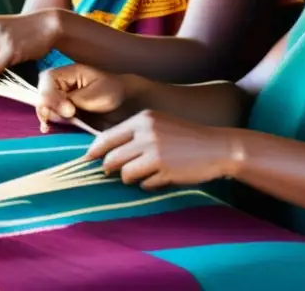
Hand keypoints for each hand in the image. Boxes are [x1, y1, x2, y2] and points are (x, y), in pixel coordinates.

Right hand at [36, 64, 128, 132]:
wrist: (125, 104)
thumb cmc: (113, 93)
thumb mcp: (95, 95)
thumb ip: (72, 101)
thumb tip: (53, 110)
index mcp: (68, 73)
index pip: (48, 80)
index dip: (51, 95)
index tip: (68, 111)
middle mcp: (60, 84)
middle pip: (42, 94)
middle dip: (48, 108)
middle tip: (66, 118)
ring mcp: (59, 98)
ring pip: (44, 106)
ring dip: (48, 117)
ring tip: (55, 126)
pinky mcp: (62, 111)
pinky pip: (50, 116)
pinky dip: (49, 122)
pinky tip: (48, 129)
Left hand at [86, 110, 243, 189]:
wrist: (217, 147)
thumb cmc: (186, 137)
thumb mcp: (160, 125)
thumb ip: (136, 133)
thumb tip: (106, 151)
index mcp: (143, 119)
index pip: (107, 136)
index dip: (95, 151)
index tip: (88, 159)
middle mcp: (145, 133)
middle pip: (111, 157)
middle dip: (110, 168)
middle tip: (113, 172)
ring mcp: (154, 151)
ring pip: (124, 173)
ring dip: (130, 178)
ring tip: (144, 173)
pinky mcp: (163, 169)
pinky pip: (143, 183)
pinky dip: (148, 184)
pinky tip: (162, 176)